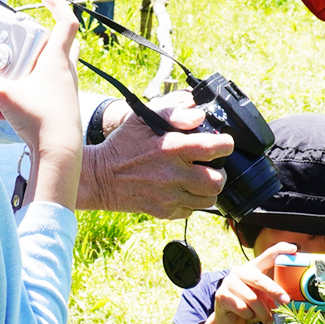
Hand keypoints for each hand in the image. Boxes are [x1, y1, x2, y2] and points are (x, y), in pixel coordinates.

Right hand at [0, 0, 81, 208]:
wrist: (58, 152)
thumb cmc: (40, 120)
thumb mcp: (6, 97)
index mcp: (57, 61)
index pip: (66, 22)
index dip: (57, 5)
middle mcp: (66, 73)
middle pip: (63, 44)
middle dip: (43, 39)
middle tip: (24, 41)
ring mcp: (66, 91)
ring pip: (52, 70)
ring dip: (32, 70)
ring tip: (10, 78)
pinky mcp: (61, 108)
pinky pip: (44, 93)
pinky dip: (27, 95)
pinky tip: (6, 110)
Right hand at [76, 90, 233, 217]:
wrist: (100, 178)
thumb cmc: (122, 145)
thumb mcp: (142, 119)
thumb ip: (173, 111)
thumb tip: (199, 115)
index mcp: (170, 148)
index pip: (215, 148)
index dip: (225, 144)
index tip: (222, 143)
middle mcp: (172, 175)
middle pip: (217, 180)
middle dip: (219, 171)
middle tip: (210, 165)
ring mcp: (169, 197)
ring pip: (208, 199)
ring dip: (206, 188)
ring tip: (197, 179)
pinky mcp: (164, 212)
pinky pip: (191, 211)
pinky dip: (190, 201)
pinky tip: (180, 190)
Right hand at [198, 241, 295, 323]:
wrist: (228, 319)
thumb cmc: (250, 306)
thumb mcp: (265, 298)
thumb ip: (275, 295)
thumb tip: (290, 300)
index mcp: (253, 268)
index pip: (267, 255)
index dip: (280, 250)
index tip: (293, 248)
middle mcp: (239, 271)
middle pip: (259, 279)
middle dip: (274, 291)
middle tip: (286, 301)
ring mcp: (228, 282)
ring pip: (252, 298)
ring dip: (262, 312)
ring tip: (267, 318)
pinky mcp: (221, 294)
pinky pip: (242, 308)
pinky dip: (249, 315)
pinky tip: (247, 315)